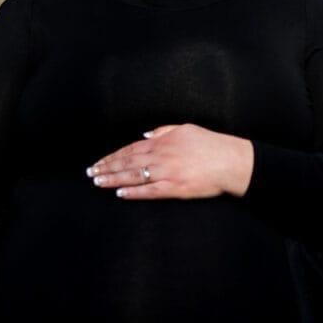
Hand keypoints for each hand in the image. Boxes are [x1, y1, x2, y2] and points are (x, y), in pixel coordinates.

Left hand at [86, 123, 254, 199]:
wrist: (232, 161)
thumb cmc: (211, 144)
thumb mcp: (186, 129)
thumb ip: (163, 131)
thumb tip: (144, 134)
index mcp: (163, 141)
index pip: (131, 148)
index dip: (113, 156)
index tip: (99, 162)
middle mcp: (161, 155)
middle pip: (127, 161)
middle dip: (107, 167)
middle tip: (91, 173)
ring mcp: (167, 172)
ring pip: (134, 176)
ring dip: (114, 179)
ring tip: (98, 182)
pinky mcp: (175, 188)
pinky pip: (150, 191)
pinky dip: (134, 192)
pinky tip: (120, 194)